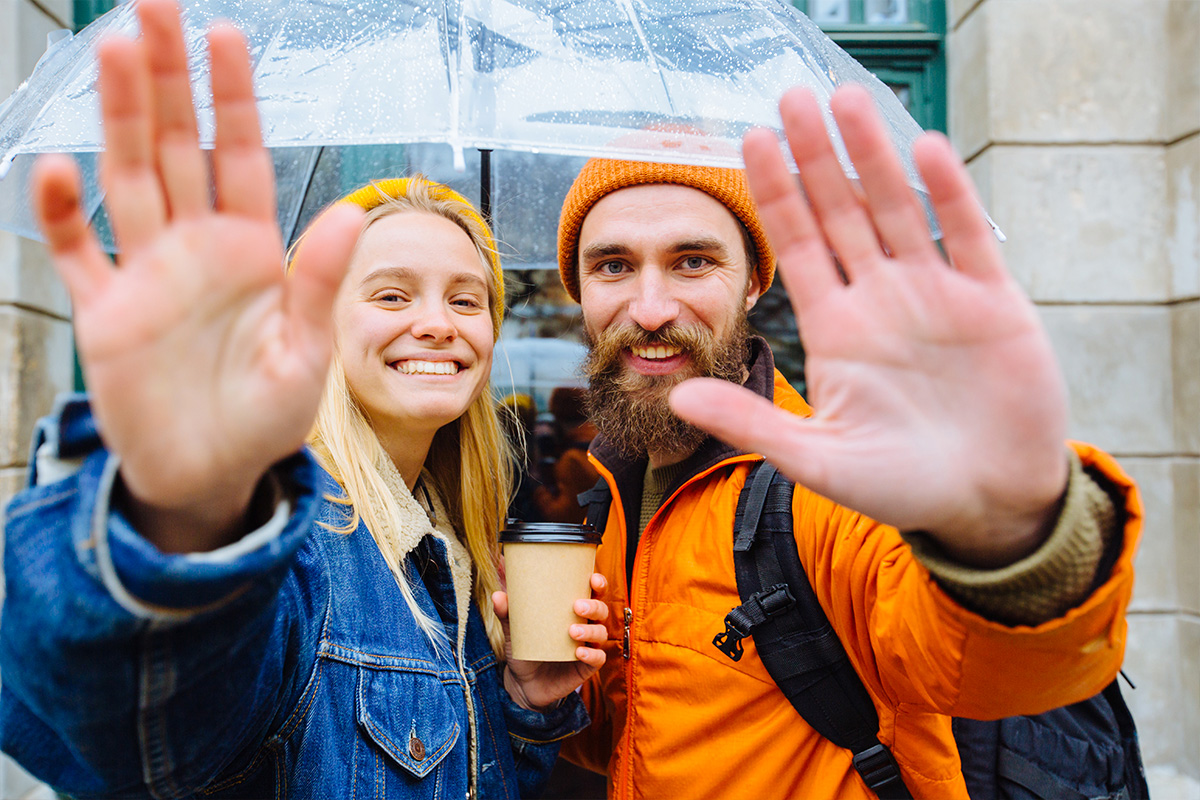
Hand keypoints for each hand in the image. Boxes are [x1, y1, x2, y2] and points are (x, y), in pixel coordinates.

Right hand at [33, 0, 362, 551]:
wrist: (212, 474)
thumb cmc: (266, 417)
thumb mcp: (306, 354)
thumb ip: (317, 284)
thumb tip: (350, 214)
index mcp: (251, 251)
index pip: (239, 158)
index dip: (231, 99)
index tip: (224, 34)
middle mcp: (196, 249)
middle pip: (177, 148)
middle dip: (167, 79)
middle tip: (152, 5)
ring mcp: (147, 275)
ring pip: (127, 180)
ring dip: (120, 119)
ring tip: (113, 50)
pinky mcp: (104, 314)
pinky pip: (77, 255)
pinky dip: (61, 217)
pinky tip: (57, 170)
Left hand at [493, 573, 608, 711]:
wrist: (523, 683)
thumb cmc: (525, 648)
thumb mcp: (514, 630)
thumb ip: (507, 613)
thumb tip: (497, 595)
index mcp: (572, 610)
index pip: (593, 592)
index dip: (598, 583)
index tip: (592, 579)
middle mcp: (585, 625)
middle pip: (601, 610)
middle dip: (593, 606)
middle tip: (577, 606)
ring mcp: (587, 645)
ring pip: (601, 633)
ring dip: (590, 630)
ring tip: (572, 632)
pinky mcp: (586, 666)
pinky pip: (597, 659)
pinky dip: (591, 655)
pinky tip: (579, 652)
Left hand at [669, 85, 1068, 566]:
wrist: (989, 505)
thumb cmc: (903, 487)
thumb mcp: (819, 459)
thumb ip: (752, 422)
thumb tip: (678, 393)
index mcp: (836, 329)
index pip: (797, 246)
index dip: (775, 194)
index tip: (750, 141)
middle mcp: (880, 300)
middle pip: (840, 212)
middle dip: (816, 156)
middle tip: (790, 97)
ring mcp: (935, 294)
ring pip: (897, 209)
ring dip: (872, 156)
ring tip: (845, 99)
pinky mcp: (992, 300)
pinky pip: (966, 235)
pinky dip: (948, 193)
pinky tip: (922, 147)